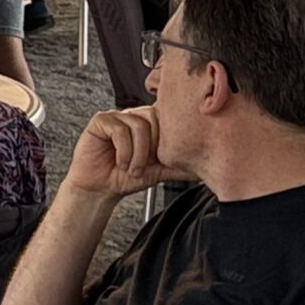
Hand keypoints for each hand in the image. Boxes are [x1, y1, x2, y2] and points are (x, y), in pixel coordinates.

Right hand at [67, 106, 189, 196]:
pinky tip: (120, 163)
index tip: (159, 160)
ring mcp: (116, 117)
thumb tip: (204, 168)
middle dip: (153, 147)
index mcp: (148, 123)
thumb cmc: (125, 178)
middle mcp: (133, 116)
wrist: (100, 189)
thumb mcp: (159, 172)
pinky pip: (118, 129)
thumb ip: (179, 166)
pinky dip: (123, 151)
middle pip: (155, 118)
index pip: (167, 117)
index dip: (167, 138)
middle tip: (145, 167)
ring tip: (132, 168)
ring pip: (138, 125)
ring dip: (138, 153)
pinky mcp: (100, 121)